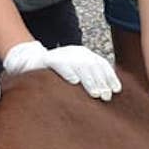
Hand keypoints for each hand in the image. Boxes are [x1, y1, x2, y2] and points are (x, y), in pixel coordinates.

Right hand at [3, 41, 121, 100]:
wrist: (32, 63)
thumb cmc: (58, 74)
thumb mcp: (77, 73)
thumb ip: (90, 78)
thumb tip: (109, 93)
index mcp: (84, 54)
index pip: (101, 63)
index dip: (110, 77)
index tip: (116, 90)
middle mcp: (75, 52)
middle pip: (92, 66)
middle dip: (101, 82)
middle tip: (106, 96)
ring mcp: (62, 54)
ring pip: (79, 66)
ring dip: (89, 80)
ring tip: (95, 93)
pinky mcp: (49, 59)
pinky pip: (60, 65)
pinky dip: (68, 72)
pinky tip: (74, 81)